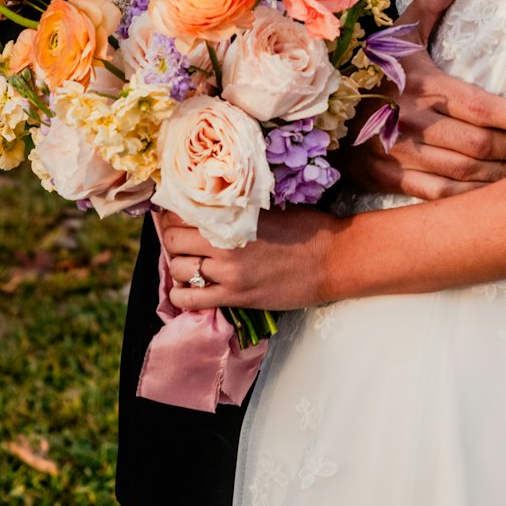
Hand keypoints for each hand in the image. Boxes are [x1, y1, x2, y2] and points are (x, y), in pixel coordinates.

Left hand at [162, 207, 335, 314]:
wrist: (333, 259)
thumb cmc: (307, 228)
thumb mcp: (269, 208)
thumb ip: (238, 209)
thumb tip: (212, 206)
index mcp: (235, 214)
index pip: (184, 211)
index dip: (172, 212)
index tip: (173, 213)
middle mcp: (226, 242)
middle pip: (174, 240)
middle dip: (172, 237)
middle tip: (179, 237)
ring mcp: (229, 272)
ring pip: (178, 269)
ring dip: (178, 265)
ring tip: (189, 261)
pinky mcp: (236, 297)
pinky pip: (190, 299)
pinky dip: (182, 294)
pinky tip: (189, 288)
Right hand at [339, 0, 505, 199]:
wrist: (314, 107)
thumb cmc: (368, 66)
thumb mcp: (396, 32)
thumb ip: (430, 3)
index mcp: (420, 86)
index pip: (479, 106)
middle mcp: (411, 123)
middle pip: (478, 145)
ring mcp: (399, 156)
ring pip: (464, 174)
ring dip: (502, 179)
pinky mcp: (389, 180)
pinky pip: (439, 196)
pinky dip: (470, 200)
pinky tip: (497, 200)